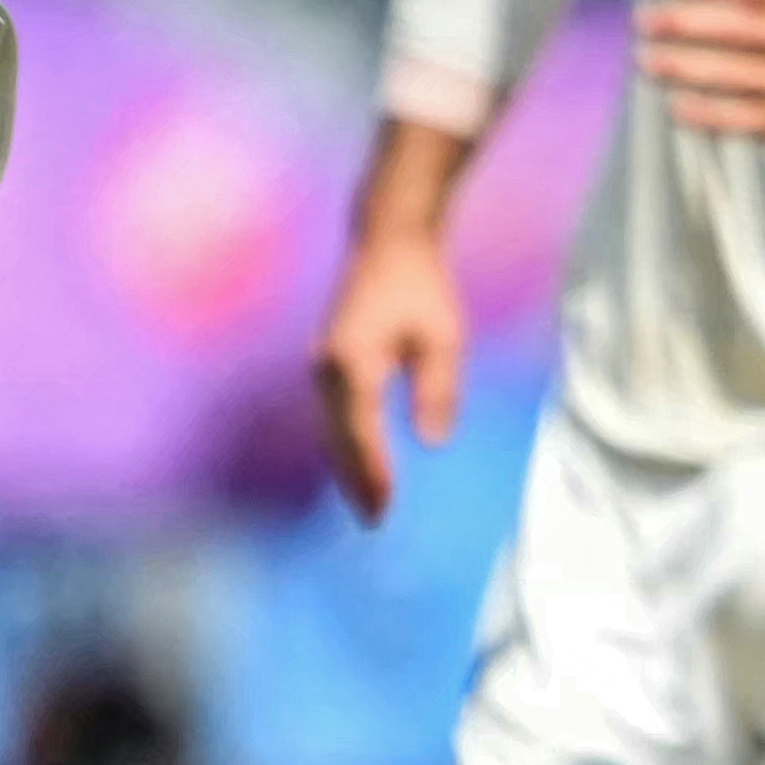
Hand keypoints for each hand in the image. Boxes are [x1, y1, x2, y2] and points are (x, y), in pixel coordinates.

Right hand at [312, 227, 468, 523]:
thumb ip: (436, 390)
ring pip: (331, 429)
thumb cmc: (420, 287)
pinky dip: (344, 442)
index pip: (362, 432)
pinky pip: (333, 414)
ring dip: (347, 465)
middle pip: (338, 438)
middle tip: (374, 523)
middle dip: (355, 480)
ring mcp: (321, 365)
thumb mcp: (443, 339)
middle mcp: (327, 369)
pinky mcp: (327, 361)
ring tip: (367, 503)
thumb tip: (431, 441)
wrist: (386, 241)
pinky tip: (358, 461)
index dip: (374, 472)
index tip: (386, 506)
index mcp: (354, 364)